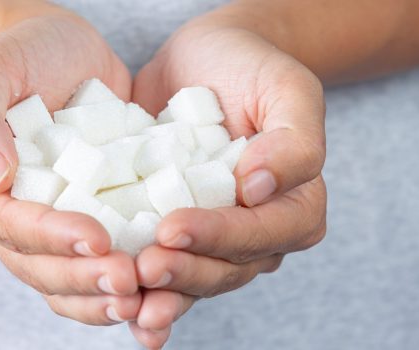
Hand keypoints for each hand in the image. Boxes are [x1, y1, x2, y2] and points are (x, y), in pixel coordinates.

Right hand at [0, 9, 141, 324]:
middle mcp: (0, 219)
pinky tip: (147, 296)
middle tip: (129, 279)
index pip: (5, 224)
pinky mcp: (79, 225)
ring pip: (61, 280)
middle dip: (80, 277)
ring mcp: (42, 227)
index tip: (97, 238)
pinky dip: (113, 288)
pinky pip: (90, 268)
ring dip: (98, 296)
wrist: (65, 54)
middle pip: (34, 264)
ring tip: (140, 298)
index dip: (49, 237)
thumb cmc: (24, 53)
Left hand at [130, 13, 326, 348]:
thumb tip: (259, 189)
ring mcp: (215, 236)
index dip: (218, 237)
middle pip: (226, 268)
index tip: (172, 228)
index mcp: (295, 206)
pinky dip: (147, 292)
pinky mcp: (176, 229)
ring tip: (128, 295)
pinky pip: (166, 265)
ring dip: (162, 292)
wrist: (206, 59)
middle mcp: (257, 231)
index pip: (261, 233)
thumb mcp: (287, 89)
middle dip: (184, 273)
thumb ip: (293, 142)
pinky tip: (124, 310)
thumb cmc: (251, 68)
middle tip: (143, 268)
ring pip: (194, 278)